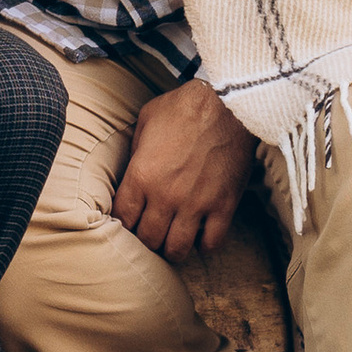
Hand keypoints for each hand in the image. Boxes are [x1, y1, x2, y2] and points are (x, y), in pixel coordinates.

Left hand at [112, 75, 255, 262]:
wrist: (227, 103)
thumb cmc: (184, 107)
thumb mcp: (145, 120)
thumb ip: (135, 151)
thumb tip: (132, 172)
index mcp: (141, 175)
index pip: (123, 218)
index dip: (125, 223)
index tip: (131, 221)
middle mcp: (165, 195)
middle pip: (148, 239)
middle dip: (147, 239)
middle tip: (153, 233)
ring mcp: (195, 204)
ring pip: (177, 249)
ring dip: (173, 249)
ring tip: (174, 241)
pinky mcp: (223, 206)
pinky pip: (211, 243)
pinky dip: (204, 245)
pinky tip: (201, 235)